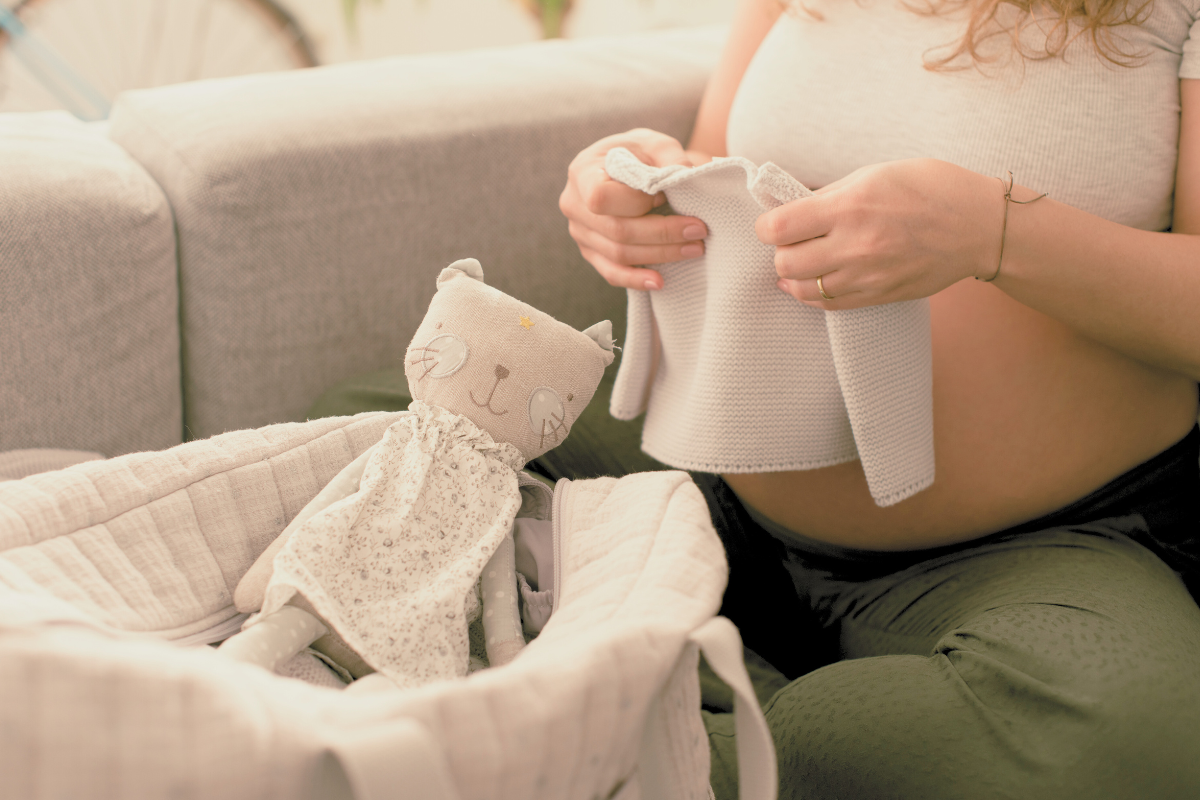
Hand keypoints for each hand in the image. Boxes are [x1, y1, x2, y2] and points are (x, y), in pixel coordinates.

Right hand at [559, 128, 709, 290]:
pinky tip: (660, 281)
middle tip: (699, 230)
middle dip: (662, 233)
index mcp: (582, 172)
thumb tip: (688, 175)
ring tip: (695, 248)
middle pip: (617, 230)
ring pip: (618, 254)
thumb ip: (670, 156)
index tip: (664, 195)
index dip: (636, 202)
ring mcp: (580, 232)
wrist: (626, 167)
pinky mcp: (591, 252)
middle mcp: (573, 205)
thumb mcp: (655, 143)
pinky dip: (636, 280)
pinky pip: (611, 273)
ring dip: (660, 255)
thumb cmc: (639, 153)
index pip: (601, 198)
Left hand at [757, 158, 1001, 308]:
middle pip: (785, 263)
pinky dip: (814, 294)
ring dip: (796, 276)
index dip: (766, 226)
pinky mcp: (879, 296)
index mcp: (850, 206)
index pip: (778, 229)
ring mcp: (868, 276)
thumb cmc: (929, 188)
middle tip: (794, 241)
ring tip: (806, 260)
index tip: (773, 222)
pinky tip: (819, 278)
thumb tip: (789, 206)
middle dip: (781, 251)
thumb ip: (828, 195)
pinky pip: (828, 305)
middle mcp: (855, 245)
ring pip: (802, 290)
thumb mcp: (874, 173)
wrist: (979, 226)